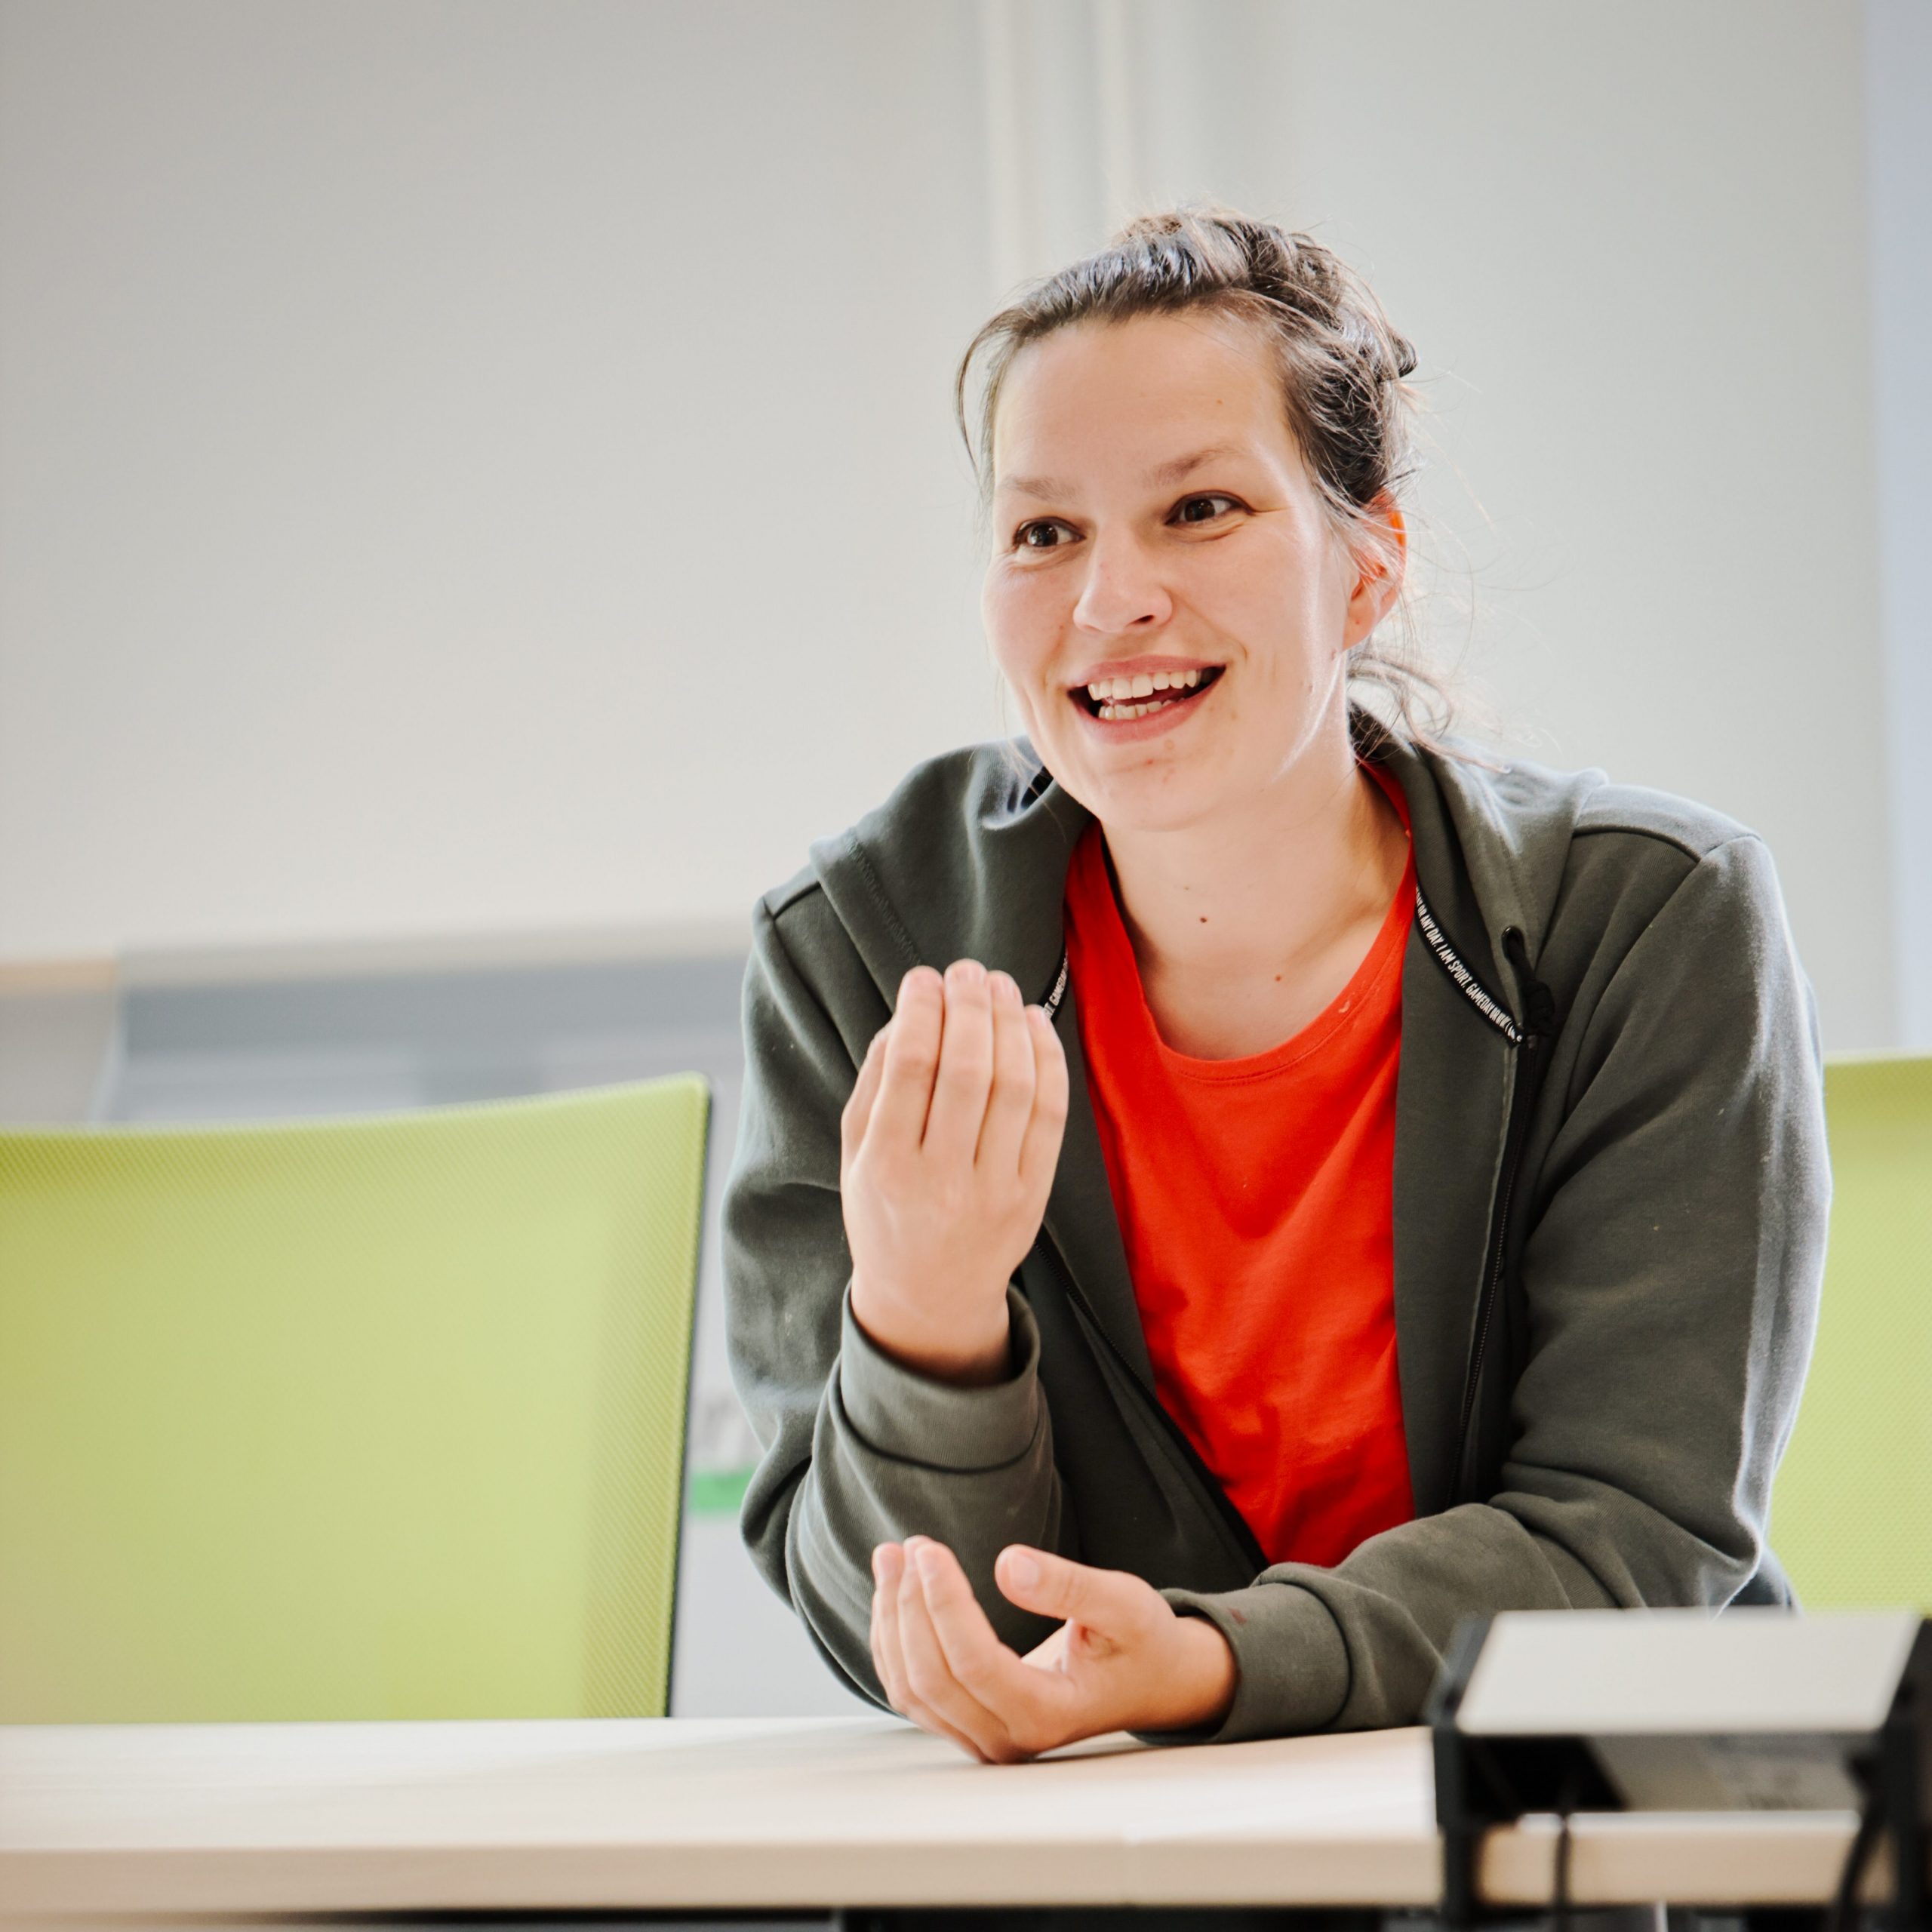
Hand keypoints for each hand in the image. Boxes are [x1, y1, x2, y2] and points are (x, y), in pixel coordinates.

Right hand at [842, 961, 1067, 1384]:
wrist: (930, 1297)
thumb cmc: (885, 1211)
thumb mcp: (855, 1155)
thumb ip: (875, 1083)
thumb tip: (909, 1014)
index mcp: (886, 1167)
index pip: (911, 1068)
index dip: (922, 1010)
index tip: (924, 977)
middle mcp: (942, 1181)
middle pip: (968, 1070)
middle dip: (970, 1006)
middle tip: (968, 970)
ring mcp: (994, 1190)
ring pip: (1014, 1088)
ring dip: (1010, 1023)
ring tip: (999, 985)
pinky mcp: (1034, 1196)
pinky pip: (1049, 1115)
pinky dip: (1047, 1060)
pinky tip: (1033, 1023)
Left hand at [868, 1536, 1237, 1762]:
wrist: (1150, 1681)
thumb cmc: (1140, 1641)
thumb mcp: (1122, 1604)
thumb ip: (1068, 1586)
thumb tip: (1008, 1566)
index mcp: (1049, 1714)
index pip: (974, 1662)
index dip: (943, 1603)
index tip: (930, 1549)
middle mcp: (1010, 1739)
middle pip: (932, 1678)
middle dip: (909, 1605)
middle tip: (908, 1545)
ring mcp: (985, 1739)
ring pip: (912, 1688)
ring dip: (892, 1620)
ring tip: (891, 1558)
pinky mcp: (968, 1725)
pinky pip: (912, 1691)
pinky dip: (894, 1640)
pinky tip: (894, 1594)